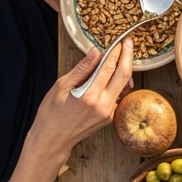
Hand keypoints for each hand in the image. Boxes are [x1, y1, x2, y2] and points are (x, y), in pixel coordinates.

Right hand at [5, 43, 133, 181]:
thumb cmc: (52, 113)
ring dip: (124, 70)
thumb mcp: (61, 86)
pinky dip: (118, 83)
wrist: (53, 140)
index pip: (109, 68)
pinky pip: (118, 96)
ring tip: (122, 55)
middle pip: (124, 76)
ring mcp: (109, 113)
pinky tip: (113, 75)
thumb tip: (95, 51)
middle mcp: (103, 105)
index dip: (116, 52)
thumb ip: (82, 69)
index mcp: (89, 96)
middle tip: (129, 43)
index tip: (119, 41)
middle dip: (128, 56)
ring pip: (123, 86)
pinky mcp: (110, 117)